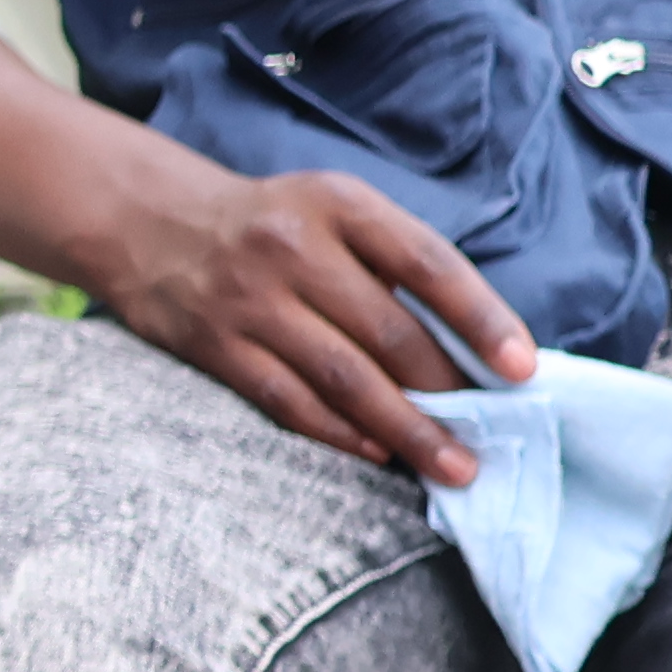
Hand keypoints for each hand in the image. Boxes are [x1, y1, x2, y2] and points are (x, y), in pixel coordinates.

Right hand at [84, 155, 532, 482]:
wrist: (149, 222)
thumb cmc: (270, 223)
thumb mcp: (333, 209)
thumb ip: (394, 261)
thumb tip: (470, 347)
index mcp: (339, 205)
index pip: (427, 265)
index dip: (481, 319)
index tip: (522, 369)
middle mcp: (293, 248)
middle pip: (389, 332)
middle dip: (449, 392)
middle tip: (496, 438)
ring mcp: (250, 300)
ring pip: (344, 378)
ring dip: (407, 428)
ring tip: (454, 466)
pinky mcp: (215, 345)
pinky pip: (288, 399)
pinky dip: (338, 432)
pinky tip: (377, 453)